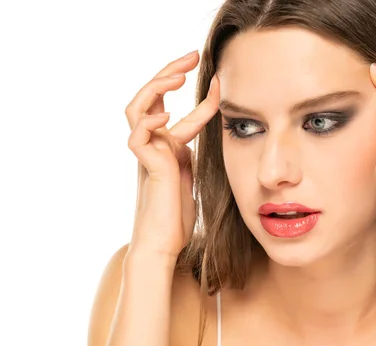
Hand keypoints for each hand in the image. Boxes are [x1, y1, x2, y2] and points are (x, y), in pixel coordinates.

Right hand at [125, 50, 219, 261]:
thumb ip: (189, 157)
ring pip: (136, 108)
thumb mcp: (191, 178)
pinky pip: (137, 137)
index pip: (180, 112)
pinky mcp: (147, 167)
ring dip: (155, 87)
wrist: (164, 245)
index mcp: (167, 148)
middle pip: (151, 98)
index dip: (202, 98)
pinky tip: (165, 116)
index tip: (223, 83)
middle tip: (191, 55)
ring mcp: (147, 155)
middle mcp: (154, 146)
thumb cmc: (177, 218)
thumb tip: (192, 141)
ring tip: (177, 76)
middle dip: (170, 73)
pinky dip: (148, 123)